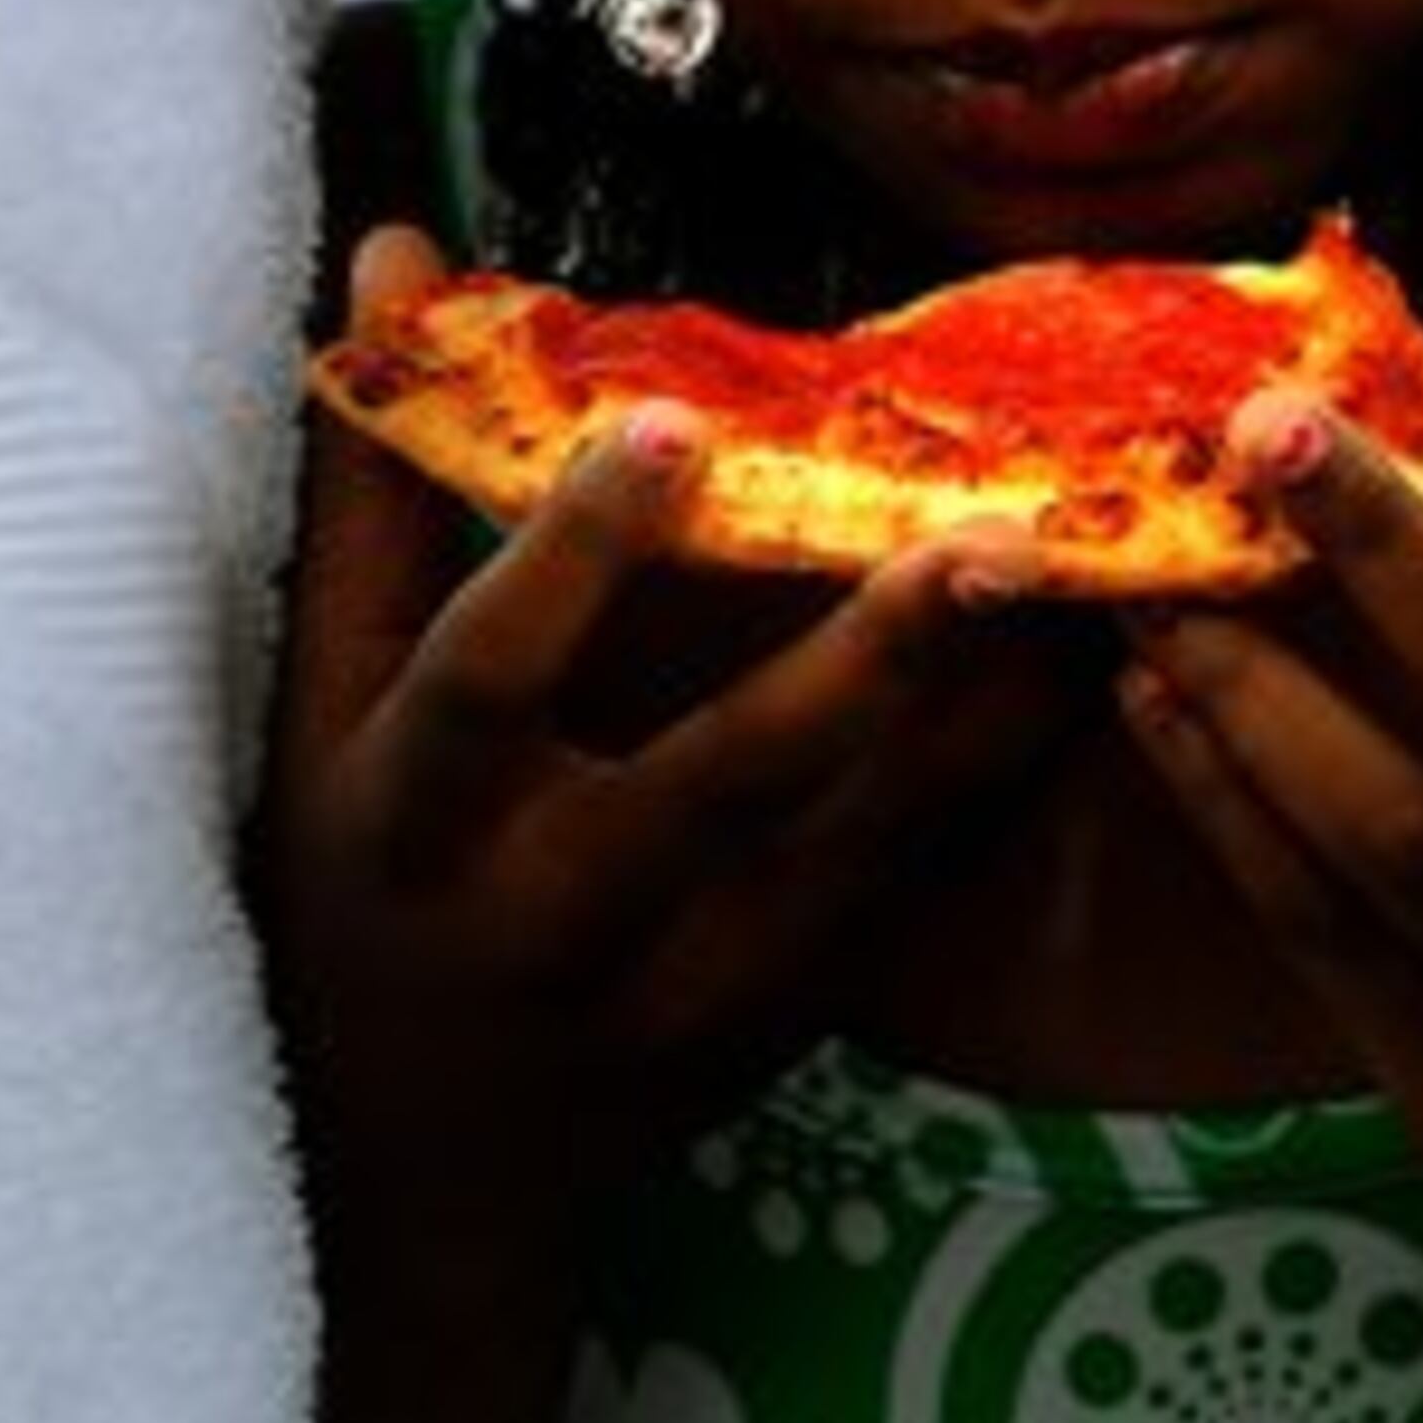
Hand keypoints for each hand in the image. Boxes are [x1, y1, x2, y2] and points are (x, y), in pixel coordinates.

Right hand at [251, 227, 1078, 1298]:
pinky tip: (1097, 680)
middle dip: (862, 668)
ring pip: (862, 849)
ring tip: (1103, 587)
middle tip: (990, 545)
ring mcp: (686, 987)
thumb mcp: (320, 703)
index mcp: (415, 818)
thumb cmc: (352, 884)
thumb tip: (402, 243)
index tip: (672, 424)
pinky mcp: (784, 1021)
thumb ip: (378, 481)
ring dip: (988, 721)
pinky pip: (918, 893)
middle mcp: (556, 912)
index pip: (486, 676)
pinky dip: (1006, 789)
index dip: (573, 555)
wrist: (411, 1179)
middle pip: (720, 783)